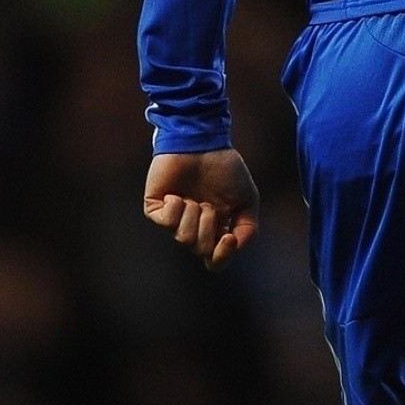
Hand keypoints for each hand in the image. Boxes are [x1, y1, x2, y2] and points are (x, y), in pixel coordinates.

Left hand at [143, 148, 259, 271]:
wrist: (203, 143)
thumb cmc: (225, 168)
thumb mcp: (247, 199)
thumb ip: (248, 228)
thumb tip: (235, 246)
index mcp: (216, 228)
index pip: (215, 261)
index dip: (222, 256)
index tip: (229, 238)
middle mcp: (195, 227)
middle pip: (201, 250)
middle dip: (209, 227)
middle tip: (209, 205)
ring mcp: (175, 219)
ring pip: (183, 239)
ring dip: (194, 216)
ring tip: (194, 198)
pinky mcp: (157, 209)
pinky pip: (165, 222)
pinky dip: (175, 208)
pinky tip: (177, 194)